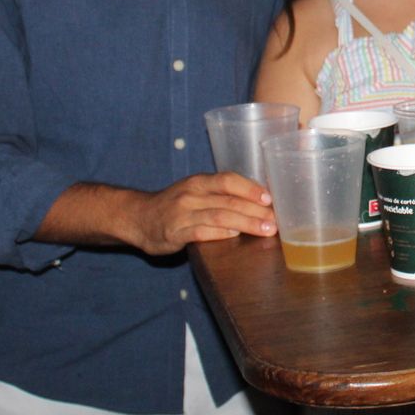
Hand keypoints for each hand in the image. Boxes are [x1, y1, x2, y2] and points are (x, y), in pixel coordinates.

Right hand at [126, 172, 277, 255]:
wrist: (138, 217)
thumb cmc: (174, 205)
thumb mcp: (195, 192)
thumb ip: (220, 194)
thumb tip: (259, 200)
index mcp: (199, 182)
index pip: (228, 180)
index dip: (251, 188)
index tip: (270, 198)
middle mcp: (191, 194)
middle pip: (229, 200)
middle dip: (256, 210)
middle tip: (276, 219)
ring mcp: (183, 213)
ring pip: (220, 216)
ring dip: (247, 223)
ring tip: (266, 229)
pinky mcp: (175, 233)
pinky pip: (202, 232)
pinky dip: (221, 233)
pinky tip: (235, 235)